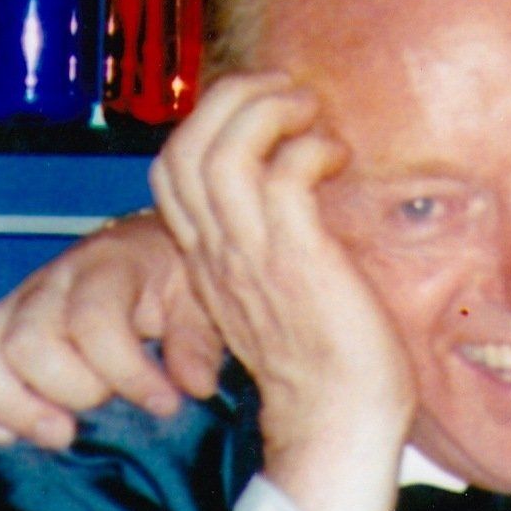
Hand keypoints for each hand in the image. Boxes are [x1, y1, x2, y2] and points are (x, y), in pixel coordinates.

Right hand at [0, 212, 222, 448]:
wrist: (143, 249)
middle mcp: (50, 285)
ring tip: (61, 433)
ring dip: (16, 406)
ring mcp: (16, 307)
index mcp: (105, 267)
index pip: (95, 320)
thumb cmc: (171, 274)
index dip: (127, 372)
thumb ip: (196, 339)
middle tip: (106, 408)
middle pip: (29, 342)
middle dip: (70, 390)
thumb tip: (194, 384)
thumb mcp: (198, 297)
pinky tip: (9, 433)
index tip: (165, 404)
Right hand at [150, 74, 414, 510]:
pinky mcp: (296, 258)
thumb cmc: (328, 354)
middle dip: (232, 98)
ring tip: (311, 113)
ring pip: (224, 149)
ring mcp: (251, 254)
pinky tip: (336, 158)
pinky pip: (284, 175)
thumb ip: (275, 239)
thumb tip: (304, 180)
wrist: (338, 418)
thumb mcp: (281, 287)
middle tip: (287, 92)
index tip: (263, 110)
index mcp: (209, 257)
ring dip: (270, 111)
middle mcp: (218, 251)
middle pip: (185, 146)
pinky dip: (309, 148)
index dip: (209, 120)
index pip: (172, 168)